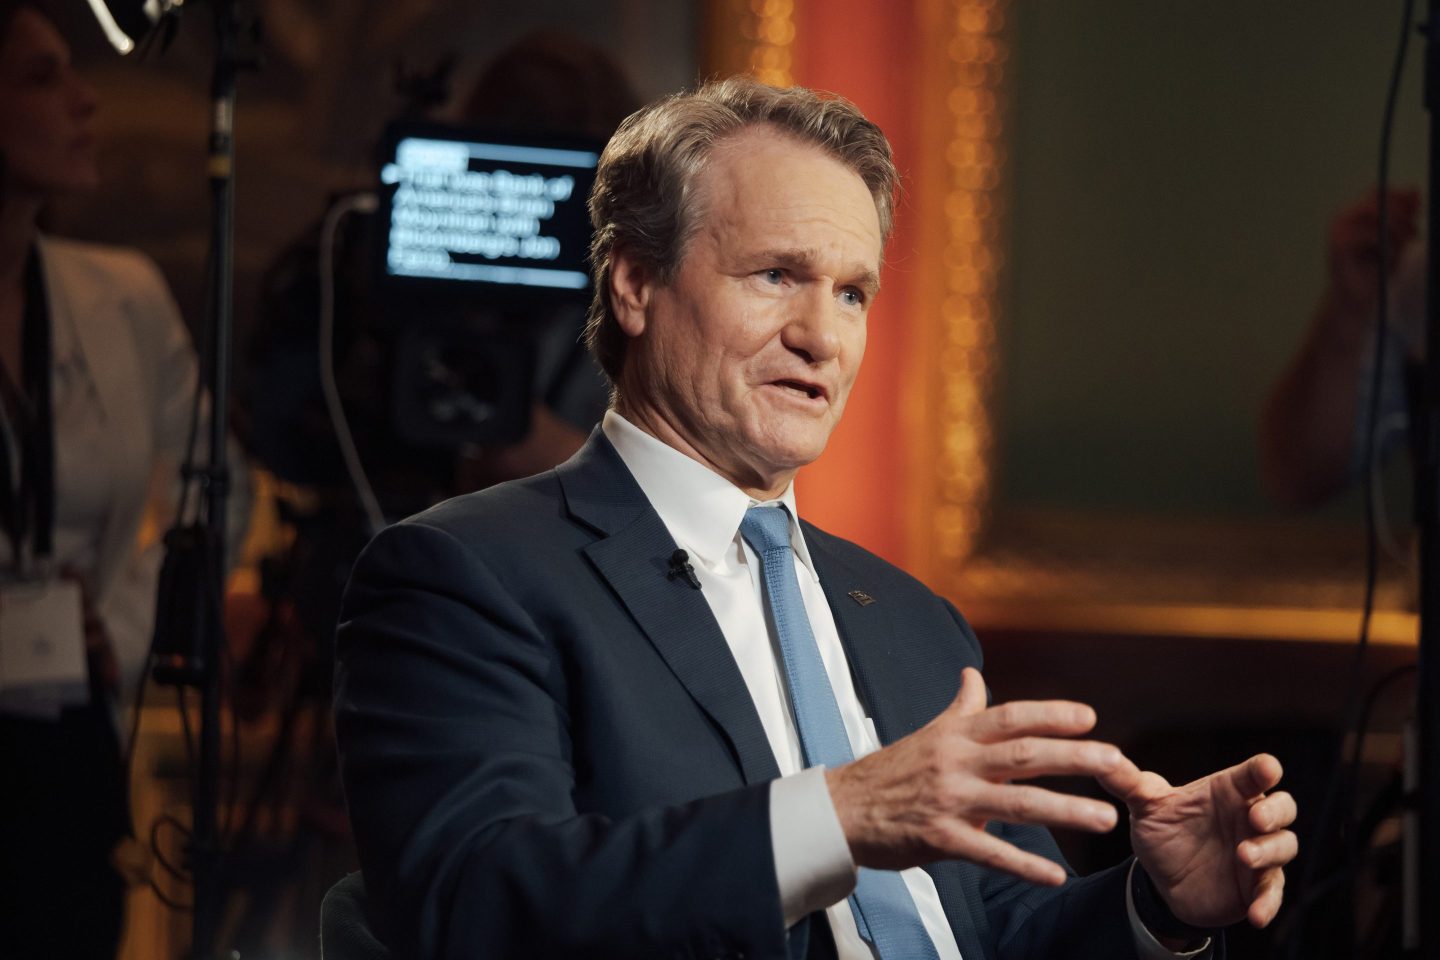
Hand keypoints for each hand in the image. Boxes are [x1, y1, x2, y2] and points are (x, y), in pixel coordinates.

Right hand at [825, 667, 1124, 884]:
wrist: (843, 808)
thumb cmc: (889, 771)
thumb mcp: (928, 731)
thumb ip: (960, 707)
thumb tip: (974, 674)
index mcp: (955, 736)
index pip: (1010, 717)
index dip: (1050, 715)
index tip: (1088, 717)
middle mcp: (956, 763)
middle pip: (1022, 754)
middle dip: (1072, 756)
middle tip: (1114, 760)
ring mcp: (949, 800)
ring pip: (1015, 803)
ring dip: (1063, 810)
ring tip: (1103, 818)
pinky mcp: (940, 837)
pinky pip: (988, 853)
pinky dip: (1023, 865)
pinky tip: (1055, 874)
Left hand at [1101, 753, 1296, 928]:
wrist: (1162, 880)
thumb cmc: (1163, 831)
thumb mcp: (1145, 806)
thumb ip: (1128, 782)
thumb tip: (1102, 758)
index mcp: (1228, 791)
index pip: (1254, 774)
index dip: (1263, 770)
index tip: (1267, 769)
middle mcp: (1249, 818)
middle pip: (1284, 807)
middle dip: (1275, 811)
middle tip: (1254, 817)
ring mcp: (1259, 851)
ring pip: (1284, 846)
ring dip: (1269, 851)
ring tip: (1243, 856)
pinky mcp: (1258, 886)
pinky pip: (1273, 893)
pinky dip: (1268, 903)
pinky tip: (1255, 915)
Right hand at [1325, 187, 1419, 317]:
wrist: (1356, 300)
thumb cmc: (1376, 270)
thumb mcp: (1397, 238)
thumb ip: (1403, 215)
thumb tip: (1414, 190)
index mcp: (1354, 213)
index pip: (1379, 192)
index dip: (1401, 197)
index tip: (1419, 210)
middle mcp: (1342, 217)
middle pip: (1378, 199)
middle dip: (1402, 214)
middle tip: (1414, 233)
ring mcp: (1338, 230)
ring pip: (1377, 214)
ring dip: (1396, 230)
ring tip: (1402, 247)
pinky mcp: (1339, 244)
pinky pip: (1372, 233)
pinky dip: (1386, 244)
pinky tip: (1388, 256)